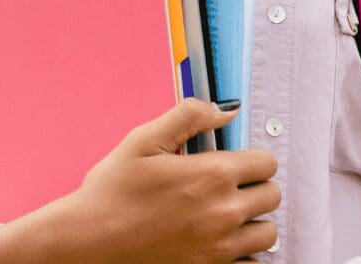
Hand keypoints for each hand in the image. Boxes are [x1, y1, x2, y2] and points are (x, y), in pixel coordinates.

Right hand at [0, 99, 279, 263]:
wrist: (88, 243)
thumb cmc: (111, 194)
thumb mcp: (144, 140)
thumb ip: (189, 116)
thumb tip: (226, 110)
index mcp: (213, 175)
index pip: (267, 162)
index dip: (252, 159)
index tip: (236, 162)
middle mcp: (224, 212)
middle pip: (272, 196)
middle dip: (255, 187)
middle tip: (229, 186)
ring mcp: (220, 247)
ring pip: (267, 232)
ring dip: (253, 221)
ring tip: (227, 214)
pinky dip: (244, 253)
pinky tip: (221, 241)